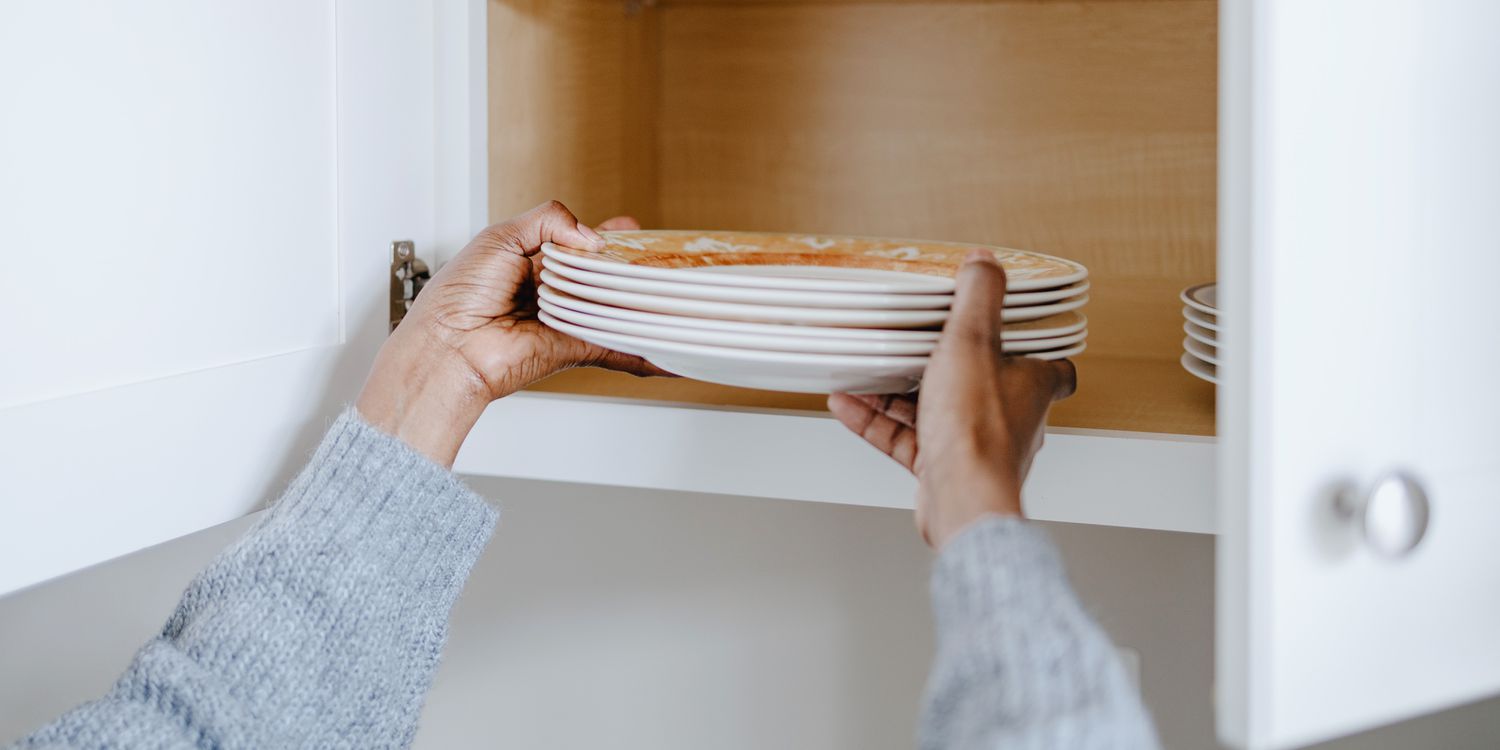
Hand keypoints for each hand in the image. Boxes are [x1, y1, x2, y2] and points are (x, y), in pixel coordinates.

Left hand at [357, 200, 659, 465]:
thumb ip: (549, 220)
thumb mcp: (500, 236)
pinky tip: (664, 350)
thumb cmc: (460, 295)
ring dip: (640, 305)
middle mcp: (550, 290)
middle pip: (600, 276)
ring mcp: (563, 319)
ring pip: (611, 309)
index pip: (578, 244)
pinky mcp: (572, 348)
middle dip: (629, 268)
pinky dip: (640, 351)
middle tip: (661, 259)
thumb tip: (591, 235)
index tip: (633, 231)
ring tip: (672, 294)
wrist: (449, 347)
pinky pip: (612, 347)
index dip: (605, 237)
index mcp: (531, 259)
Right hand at [828, 251, 1076, 548]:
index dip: (1035, 346)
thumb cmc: (978, 433)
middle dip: (942, 364)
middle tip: (914, 343)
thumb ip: (978, 299)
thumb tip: (986, 263)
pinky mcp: (943, 468)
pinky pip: (906, 438)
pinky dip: (878, 420)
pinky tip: (849, 403)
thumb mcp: (973, 343)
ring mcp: (975, 445)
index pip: (1051, 366)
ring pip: (936, 410)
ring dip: (896, 392)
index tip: (1014, 328)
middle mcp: (1010, 418)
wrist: (960, 499)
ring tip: (865, 371)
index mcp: (1031, 386)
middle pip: (979, 383)